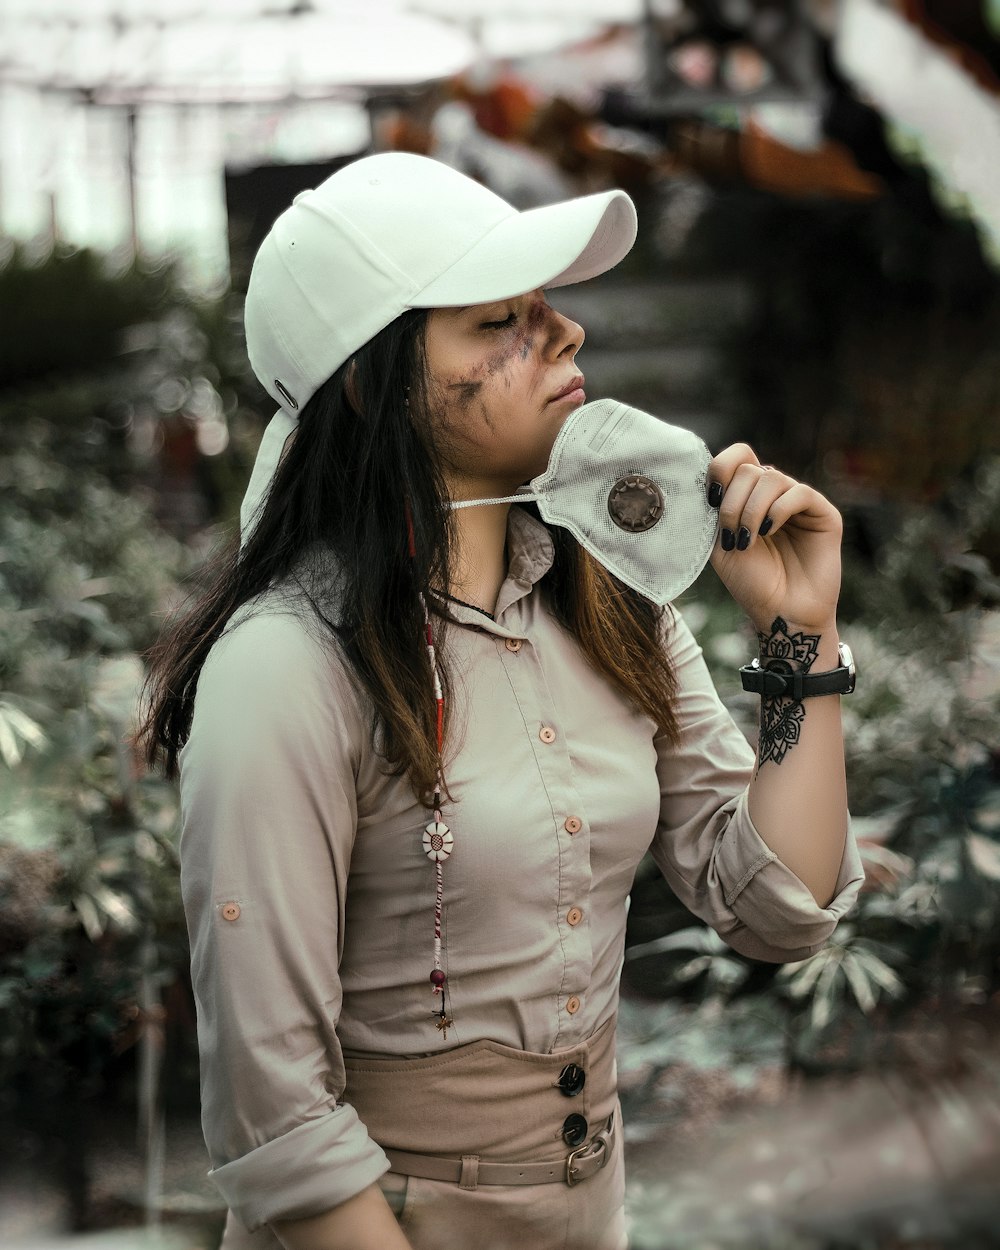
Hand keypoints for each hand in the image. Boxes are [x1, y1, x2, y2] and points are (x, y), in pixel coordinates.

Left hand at [706, 444, 841, 635]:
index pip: (737, 457)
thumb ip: (715, 511)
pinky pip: (799, 492)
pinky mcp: (823, 513)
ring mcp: (799, 502)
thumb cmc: (751, 583)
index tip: (710, 499)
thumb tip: (706, 480)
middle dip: (732, 502)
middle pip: (748, 468)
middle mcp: (773, 495)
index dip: (720, 468)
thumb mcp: (720, 545)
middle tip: (731, 535)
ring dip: (751, 509)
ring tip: (747, 540)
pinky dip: (777, 509)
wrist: (781, 614)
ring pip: (771, 478)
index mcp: (748, 497)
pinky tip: (768, 531)